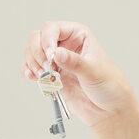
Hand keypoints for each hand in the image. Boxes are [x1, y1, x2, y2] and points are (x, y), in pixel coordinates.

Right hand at [19, 19, 138, 128]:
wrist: (110, 110)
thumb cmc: (110, 86)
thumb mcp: (94, 72)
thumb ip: (75, 62)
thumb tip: (57, 53)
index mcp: (78, 35)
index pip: (52, 28)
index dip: (47, 40)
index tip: (51, 56)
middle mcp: (65, 45)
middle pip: (37, 37)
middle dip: (38, 52)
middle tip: (48, 67)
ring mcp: (57, 60)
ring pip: (32, 52)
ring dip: (33, 63)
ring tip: (44, 75)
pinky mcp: (51, 76)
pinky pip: (32, 68)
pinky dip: (29, 72)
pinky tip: (34, 77)